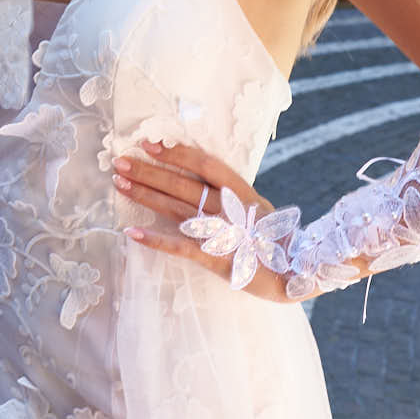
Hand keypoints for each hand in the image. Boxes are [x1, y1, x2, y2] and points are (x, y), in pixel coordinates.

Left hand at [112, 141, 294, 302]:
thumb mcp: (257, 207)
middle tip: (121, 162)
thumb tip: (198, 178)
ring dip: (145, 195)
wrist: (299, 275)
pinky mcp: (216, 258)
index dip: (176, 152)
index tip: (150, 143)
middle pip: (183, 184)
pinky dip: (155, 239)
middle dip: (149, 171)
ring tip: (120, 184)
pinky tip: (132, 231)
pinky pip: (180, 246)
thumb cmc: (275, 239)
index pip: (205, 164)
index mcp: (242, 192)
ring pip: (177, 208)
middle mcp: (231, 208)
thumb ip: (231, 193)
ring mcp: (223, 232)